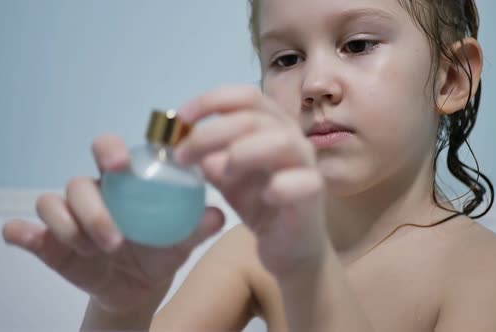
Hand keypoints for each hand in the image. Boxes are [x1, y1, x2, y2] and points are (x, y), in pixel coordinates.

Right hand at [2, 135, 224, 313]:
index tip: (121, 165)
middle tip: (113, 232)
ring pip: (53, 204)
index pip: (110, 151)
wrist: (140, 285)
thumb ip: (198, 226)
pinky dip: (24, 233)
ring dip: (73, 228)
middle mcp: (93, 193)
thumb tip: (218, 214)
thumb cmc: (161, 249)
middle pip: (78, 181)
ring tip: (102, 251)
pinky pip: (28, 231)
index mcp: (124, 182)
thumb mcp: (182, 240)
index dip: (110, 150)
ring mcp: (68, 217)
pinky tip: (29, 238)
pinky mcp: (49, 242)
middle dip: (91, 203)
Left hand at [175, 85, 328, 275]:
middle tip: (183, 156)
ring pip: (281, 141)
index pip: (245, 97)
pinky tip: (264, 198)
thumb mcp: (226, 177)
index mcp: (271, 125)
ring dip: (243, 153)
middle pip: (254, 117)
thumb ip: (209, 157)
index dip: (211, 101)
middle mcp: (291, 137)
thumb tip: (185, 145)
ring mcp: (306, 164)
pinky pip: (304, 181)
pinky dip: (280, 186)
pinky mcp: (314, 194)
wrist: (290, 245)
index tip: (181, 118)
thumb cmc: (260, 203)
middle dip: (211, 133)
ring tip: (221, 175)